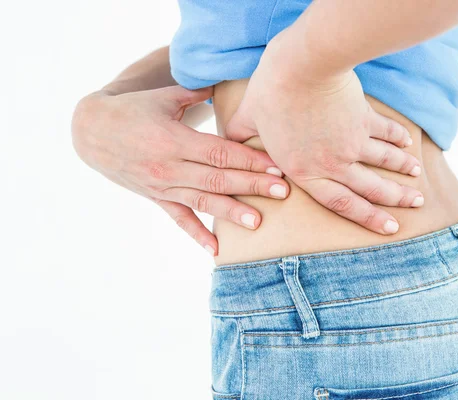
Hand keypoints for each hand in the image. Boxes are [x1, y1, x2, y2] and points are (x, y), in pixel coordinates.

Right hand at [71, 85, 289, 255]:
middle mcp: (170, 167)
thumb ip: (195, 93)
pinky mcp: (157, 197)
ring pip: (203, 202)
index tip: (276, 165)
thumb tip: (223, 82)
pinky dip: (197, 234)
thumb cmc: (131, 110)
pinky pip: (179, 219)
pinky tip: (215, 250)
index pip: (220, 152)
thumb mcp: (163, 97)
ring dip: (232, 212)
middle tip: (283, 191)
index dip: (250, 160)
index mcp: (174, 140)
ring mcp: (163, 186)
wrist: (91, 132)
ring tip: (258, 222)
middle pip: (218, 178)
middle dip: (253, 185)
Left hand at [225, 39, 423, 234]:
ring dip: (403, 171)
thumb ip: (239, 131)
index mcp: (305, 170)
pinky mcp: (363, 118)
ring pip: (384, 161)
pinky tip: (409, 144)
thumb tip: (225, 135)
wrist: (303, 66)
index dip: (366, 218)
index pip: (340, 203)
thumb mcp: (248, 115)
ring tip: (417, 180)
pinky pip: (385, 132)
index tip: (388, 228)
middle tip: (414, 206)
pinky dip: (398, 138)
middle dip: (395, 200)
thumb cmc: (272, 91)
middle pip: (370, 188)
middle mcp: (333, 162)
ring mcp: (352, 141)